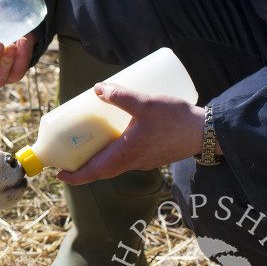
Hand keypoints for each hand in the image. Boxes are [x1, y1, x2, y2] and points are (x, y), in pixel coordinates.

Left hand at [57, 83, 211, 184]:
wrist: (209, 133)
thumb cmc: (177, 121)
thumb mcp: (146, 104)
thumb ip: (121, 95)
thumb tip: (97, 89)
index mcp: (125, 155)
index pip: (93, 173)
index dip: (74, 176)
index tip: (58, 174)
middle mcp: (132, 163)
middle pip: (100, 170)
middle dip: (82, 166)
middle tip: (67, 155)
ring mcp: (143, 161)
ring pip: (113, 164)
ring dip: (98, 158)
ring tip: (87, 141)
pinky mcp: (152, 155)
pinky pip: (126, 157)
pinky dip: (113, 151)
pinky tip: (115, 134)